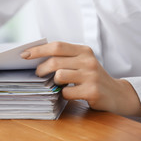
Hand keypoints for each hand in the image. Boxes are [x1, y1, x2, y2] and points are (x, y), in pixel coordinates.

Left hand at [21, 41, 140, 116]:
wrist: (117, 94)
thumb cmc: (91, 77)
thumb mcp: (81, 62)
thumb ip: (63, 58)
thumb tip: (34, 58)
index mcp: (83, 50)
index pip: (56, 46)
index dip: (38, 50)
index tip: (24, 55)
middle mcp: (88, 61)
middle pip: (54, 61)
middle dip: (41, 68)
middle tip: (38, 74)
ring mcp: (91, 76)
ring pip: (59, 76)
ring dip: (54, 82)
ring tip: (58, 84)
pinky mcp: (92, 91)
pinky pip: (66, 92)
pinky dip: (63, 94)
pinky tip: (69, 93)